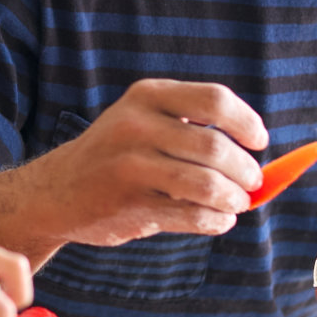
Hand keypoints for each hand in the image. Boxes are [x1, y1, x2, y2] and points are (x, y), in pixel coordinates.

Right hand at [27, 79, 267, 244]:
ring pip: (207, 185)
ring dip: (234, 199)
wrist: (57, 190)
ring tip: (237, 203)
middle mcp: (136, 126)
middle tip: (252, 182)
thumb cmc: (117, 154)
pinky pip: (192, 215)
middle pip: (215, 147)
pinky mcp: (130, 205)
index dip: (246, 122)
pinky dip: (216, 220)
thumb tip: (259, 162)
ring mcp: (130, 166)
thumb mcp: (144, 122)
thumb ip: (194, 130)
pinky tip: (217, 219)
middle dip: (245, 170)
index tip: (259, 141)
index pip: (214, 100)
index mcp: (147, 96)